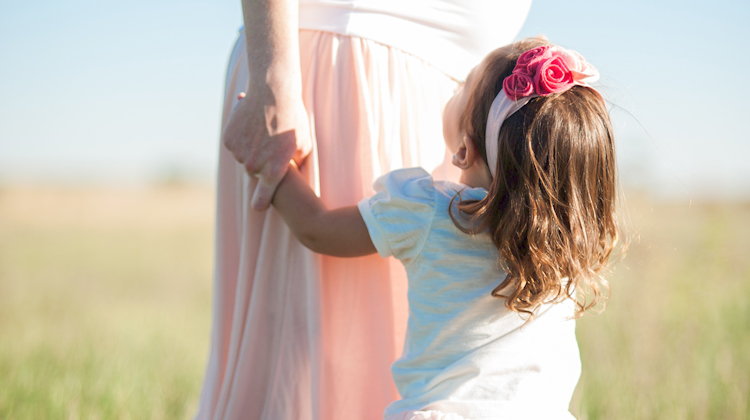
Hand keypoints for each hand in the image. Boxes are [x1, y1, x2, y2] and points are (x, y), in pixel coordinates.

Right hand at [222, 86, 311, 209]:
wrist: (273, 93)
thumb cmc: (293, 119)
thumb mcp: (303, 145)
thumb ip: (296, 164)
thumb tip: (294, 176)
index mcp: (274, 171)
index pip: (263, 198)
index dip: (261, 202)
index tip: (258, 206)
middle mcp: (254, 166)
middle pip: (254, 172)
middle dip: (261, 163)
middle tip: (271, 145)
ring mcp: (239, 153)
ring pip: (243, 157)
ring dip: (251, 149)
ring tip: (263, 131)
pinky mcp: (229, 139)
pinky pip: (234, 144)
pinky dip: (240, 137)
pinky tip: (251, 124)